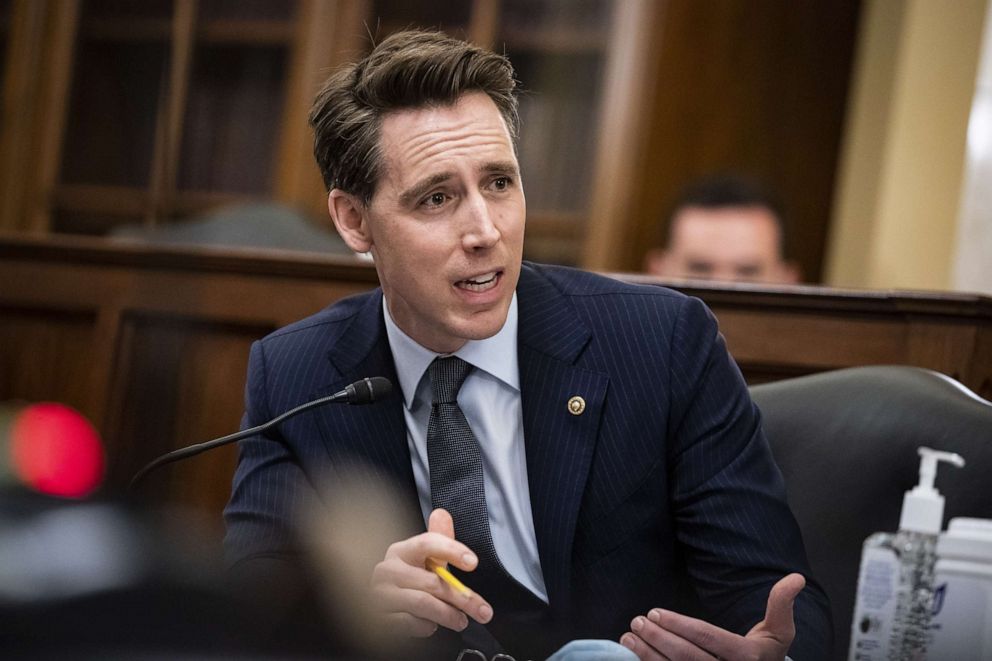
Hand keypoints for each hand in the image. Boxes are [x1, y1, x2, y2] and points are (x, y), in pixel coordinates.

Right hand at [369, 508, 493, 637]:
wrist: (385, 605)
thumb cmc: (411, 579)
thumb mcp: (426, 560)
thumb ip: (439, 539)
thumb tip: (442, 514)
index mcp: (401, 551)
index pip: (427, 543)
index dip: (452, 550)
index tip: (473, 562)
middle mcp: (387, 570)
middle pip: (431, 581)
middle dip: (461, 597)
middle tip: (482, 610)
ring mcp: (381, 594)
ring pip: (422, 603)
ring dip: (447, 614)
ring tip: (461, 621)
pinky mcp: (379, 617)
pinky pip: (408, 622)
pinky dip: (425, 626)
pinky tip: (432, 625)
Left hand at [619, 573, 804, 660]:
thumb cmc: (765, 656)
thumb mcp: (779, 633)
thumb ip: (781, 606)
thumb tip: (795, 577)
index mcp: (747, 658)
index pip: (708, 639)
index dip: (680, 626)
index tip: (656, 612)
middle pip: (687, 658)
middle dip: (659, 639)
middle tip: (638, 621)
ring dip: (648, 656)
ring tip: (629, 637)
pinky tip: (635, 657)